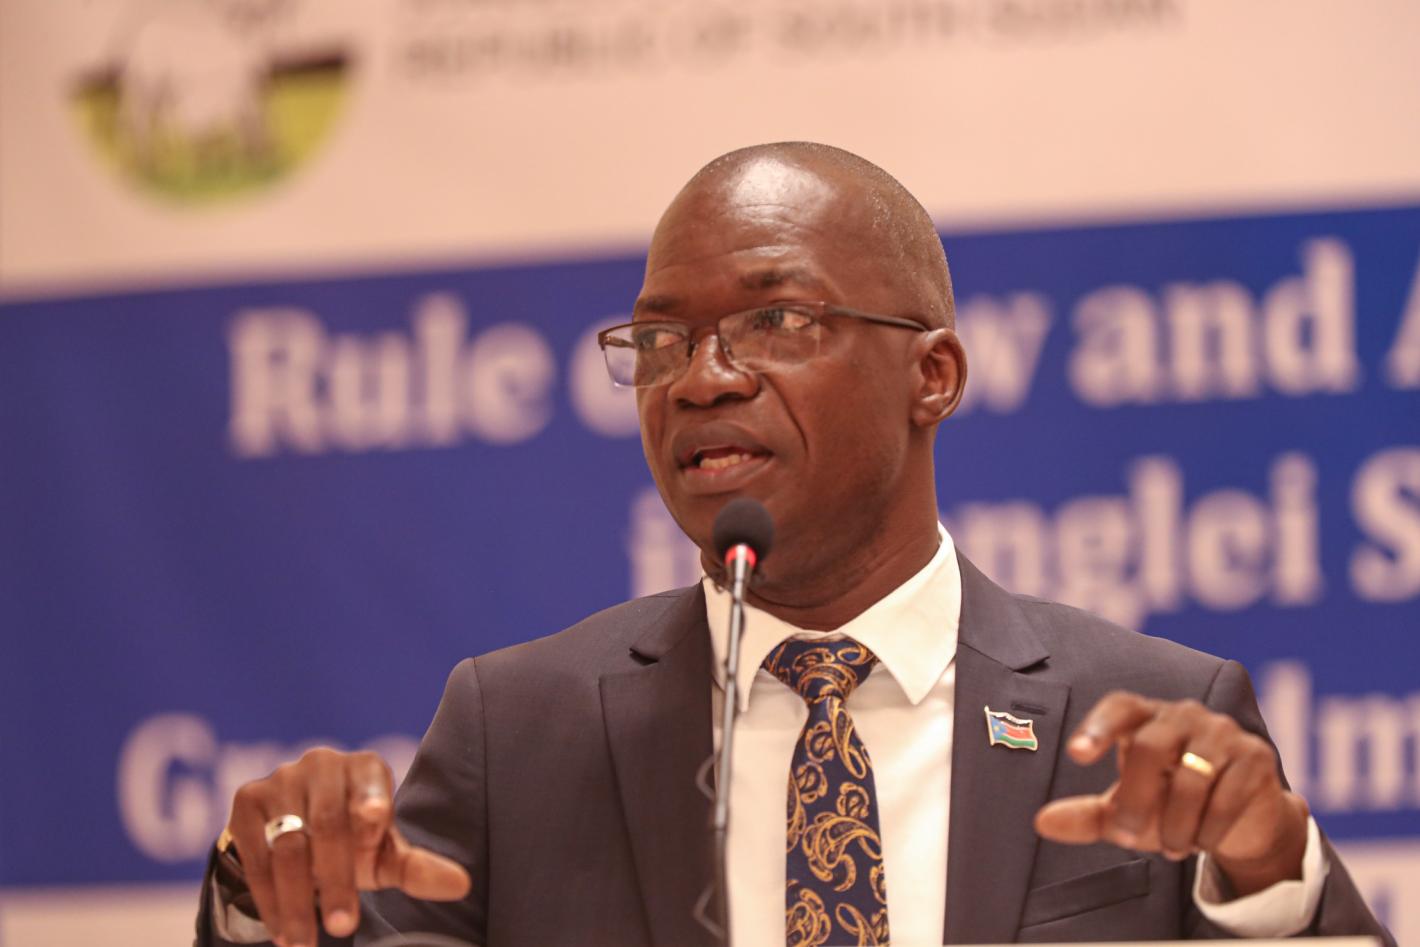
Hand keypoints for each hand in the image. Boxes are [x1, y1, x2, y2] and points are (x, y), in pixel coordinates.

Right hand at [225, 747, 470, 946]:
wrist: (295, 832)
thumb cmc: (354, 842)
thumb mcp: (385, 854)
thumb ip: (419, 868)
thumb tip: (462, 885)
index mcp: (366, 769)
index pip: (370, 785)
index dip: (372, 802)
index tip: (374, 823)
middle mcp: (323, 763)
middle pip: (328, 824)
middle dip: (336, 880)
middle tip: (345, 926)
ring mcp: (281, 779)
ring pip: (288, 845)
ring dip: (297, 899)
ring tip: (306, 942)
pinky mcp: (247, 800)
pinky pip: (256, 855)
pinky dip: (268, 897)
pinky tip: (281, 929)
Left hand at [1034, 691, 1309, 895]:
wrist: (1240, 820)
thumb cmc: (1172, 805)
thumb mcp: (1126, 812)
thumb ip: (1086, 815)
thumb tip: (1042, 822)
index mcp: (1144, 718)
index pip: (1119, 707)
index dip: (1098, 727)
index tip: (1077, 754)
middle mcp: (1182, 715)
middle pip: (1150, 748)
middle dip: (1136, 800)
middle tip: (1128, 837)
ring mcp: (1222, 731)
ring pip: (1191, 779)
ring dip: (1176, 825)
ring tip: (1174, 847)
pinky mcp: (1255, 756)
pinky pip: (1226, 797)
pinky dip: (1208, 830)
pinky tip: (1202, 842)